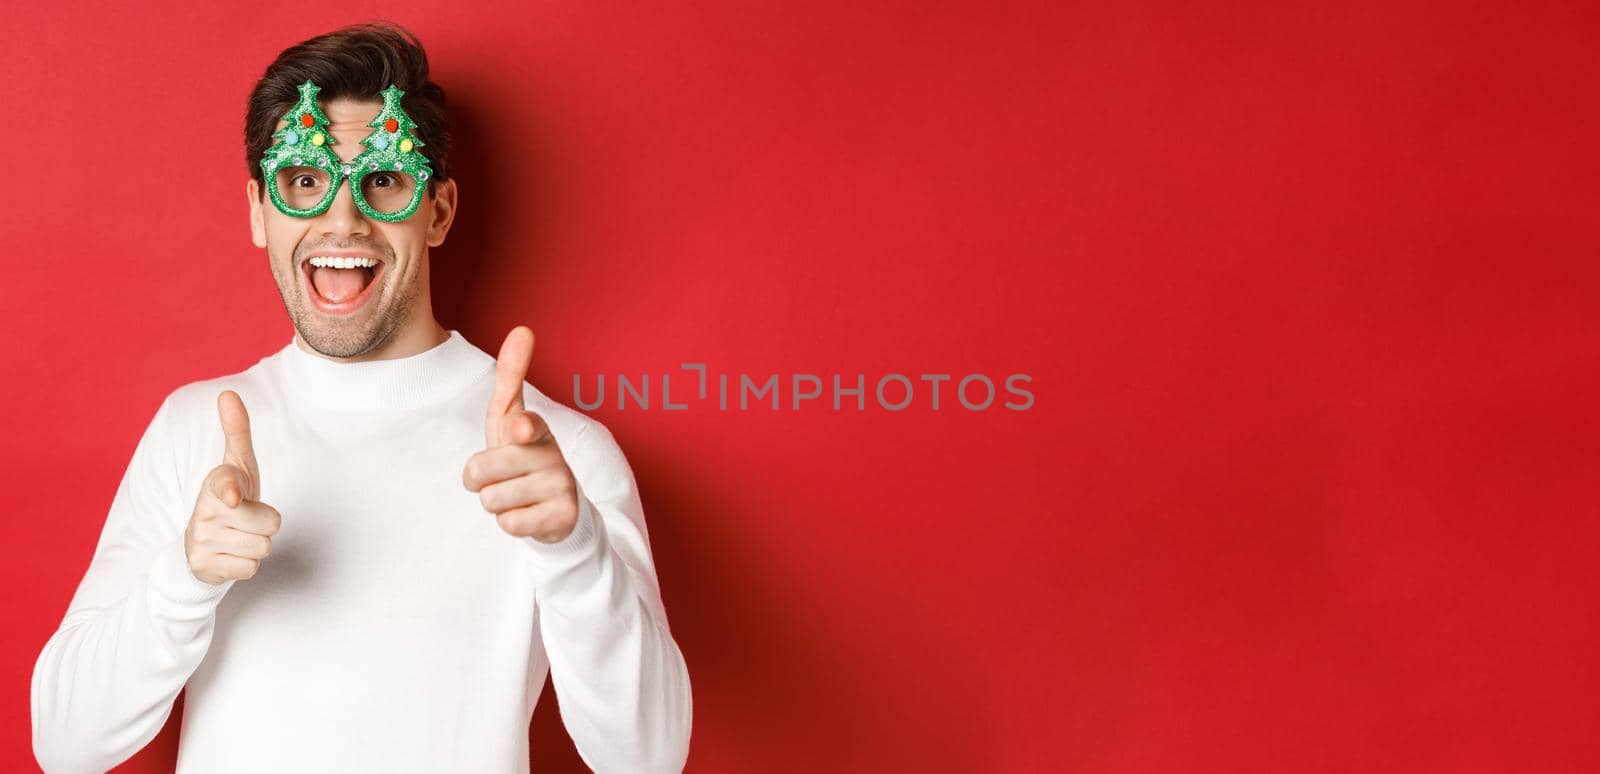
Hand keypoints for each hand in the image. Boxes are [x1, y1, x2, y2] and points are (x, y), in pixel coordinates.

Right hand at [183, 390, 281, 585]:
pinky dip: (247, 565)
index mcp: (216, 483)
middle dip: (267, 524)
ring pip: (263, 547)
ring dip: (257, 544)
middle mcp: (205, 510)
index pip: (225, 484)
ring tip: (238, 536)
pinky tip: (231, 555)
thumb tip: (228, 393)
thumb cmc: (230, 498)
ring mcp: (202, 540)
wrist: (202, 544)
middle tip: (246, 519)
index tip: (232, 497)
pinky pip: (250, 569)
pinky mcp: (205, 566)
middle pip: (271, 523)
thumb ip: (236, 431)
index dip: (231, 491)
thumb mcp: (237, 466)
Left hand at [462, 326, 580, 542]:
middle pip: (482, 471)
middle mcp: (553, 455)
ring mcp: (560, 487)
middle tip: (499, 477)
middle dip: (479, 480)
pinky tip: (528, 515)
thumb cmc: (522, 456)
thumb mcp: (510, 419)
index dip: (520, 429)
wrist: (556, 506)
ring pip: (492, 501)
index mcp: (537, 429)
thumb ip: (511, 378)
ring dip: (495, 503)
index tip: (520, 428)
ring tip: (515, 496)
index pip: (526, 426)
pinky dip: (511, 523)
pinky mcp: (562, 518)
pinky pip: (510, 524)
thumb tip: (523, 329)